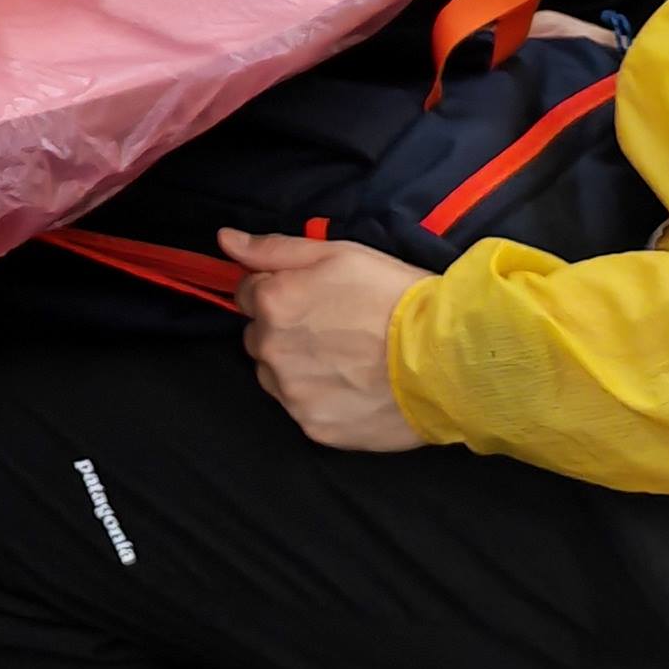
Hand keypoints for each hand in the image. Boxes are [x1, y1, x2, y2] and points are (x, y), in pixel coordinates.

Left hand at [223, 230, 430, 451]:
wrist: (444, 358)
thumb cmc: (393, 296)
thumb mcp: (336, 253)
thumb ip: (272, 249)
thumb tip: (224, 241)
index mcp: (272, 301)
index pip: (247, 293)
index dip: (279, 291)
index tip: (313, 297)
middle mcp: (270, 349)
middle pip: (259, 337)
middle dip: (284, 331)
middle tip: (334, 329)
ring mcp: (292, 394)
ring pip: (276, 375)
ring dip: (297, 367)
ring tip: (347, 361)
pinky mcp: (315, 428)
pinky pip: (303, 409)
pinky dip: (321, 399)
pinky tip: (354, 388)